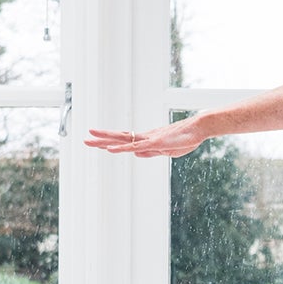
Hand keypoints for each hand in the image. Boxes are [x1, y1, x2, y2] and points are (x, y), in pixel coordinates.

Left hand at [84, 115, 211, 158]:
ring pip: (122, 140)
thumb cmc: (185, 139)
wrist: (197, 129)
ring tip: (88, 139)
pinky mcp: (153, 143)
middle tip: (85, 139)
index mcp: (147, 140)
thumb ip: (150, 152)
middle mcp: (144, 137)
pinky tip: (110, 149)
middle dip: (101, 139)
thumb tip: (135, 154)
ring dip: (104, 141)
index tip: (98, 141)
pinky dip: (120, 148)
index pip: (125, 140)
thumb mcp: (166, 151)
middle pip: (119, 138)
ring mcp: (148, 139)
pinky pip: (134, 146)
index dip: (111, 140)